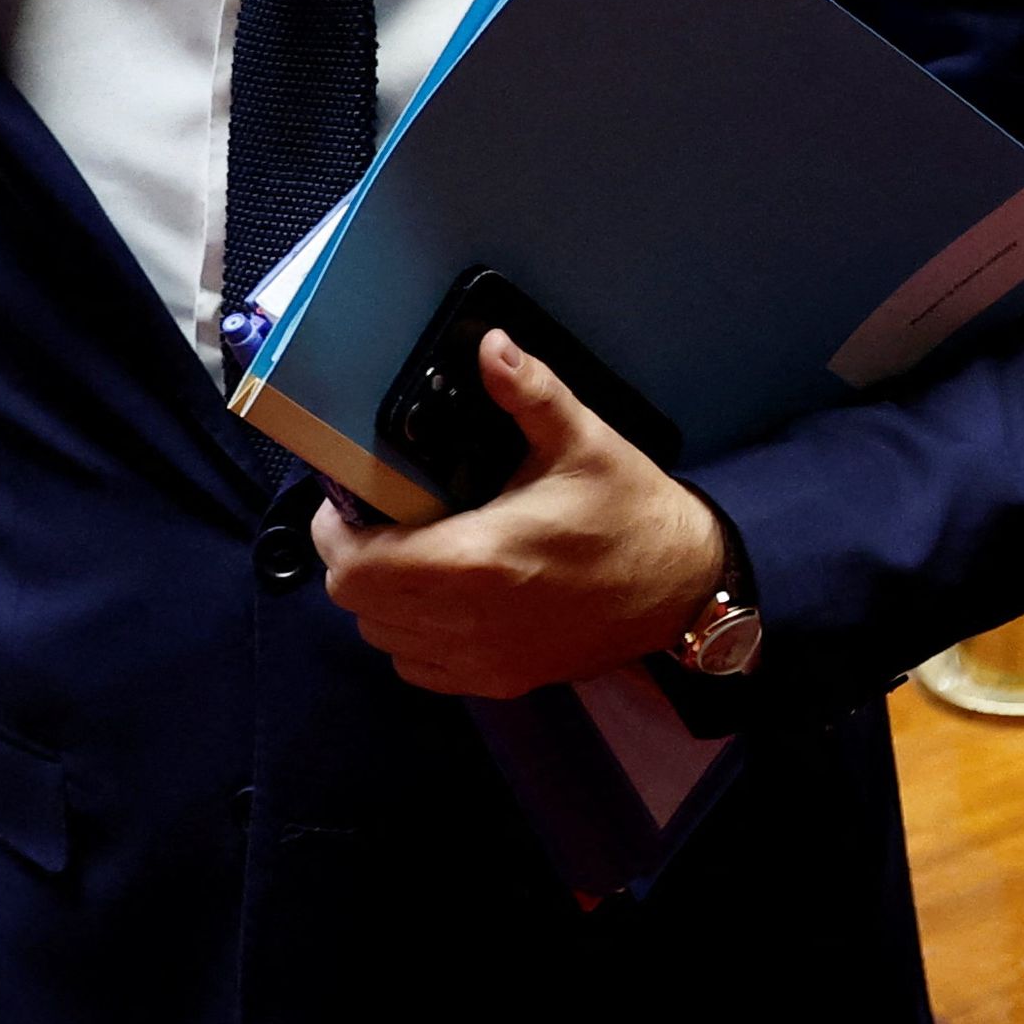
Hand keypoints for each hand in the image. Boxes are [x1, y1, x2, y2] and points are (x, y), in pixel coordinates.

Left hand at [310, 327, 726, 698]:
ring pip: (384, 639)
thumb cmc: (630, 509)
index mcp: (477, 561)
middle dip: (352, 559)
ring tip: (404, 551)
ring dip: (379, 598)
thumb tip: (490, 343)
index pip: (359, 569)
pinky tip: (435, 595)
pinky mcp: (503, 681)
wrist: (686, 585)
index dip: (336, 533)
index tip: (349, 498)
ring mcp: (485, 661)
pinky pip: (421, 668)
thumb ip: (527, 392)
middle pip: (359, 606)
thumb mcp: (582, 439)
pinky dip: (410, 634)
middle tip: (375, 516)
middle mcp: (470, 622)